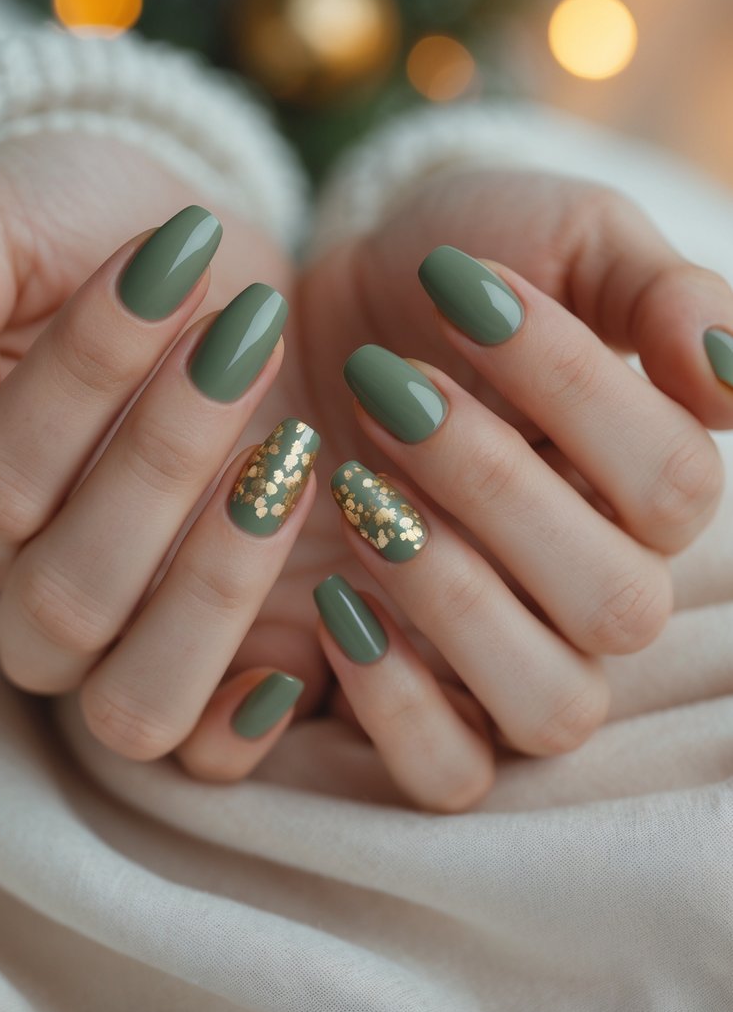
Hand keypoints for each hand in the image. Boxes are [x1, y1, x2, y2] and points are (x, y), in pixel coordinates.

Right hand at [0, 133, 325, 778]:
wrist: (196, 250)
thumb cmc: (82, 225)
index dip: (83, 382)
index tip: (173, 263)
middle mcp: (30, 583)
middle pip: (67, 599)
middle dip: (162, 464)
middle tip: (243, 341)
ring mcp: (130, 629)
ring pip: (135, 697)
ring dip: (216, 586)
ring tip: (294, 456)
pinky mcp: (224, 647)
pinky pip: (209, 746)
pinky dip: (253, 714)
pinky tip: (331, 615)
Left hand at [299, 165, 732, 811]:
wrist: (320, 312)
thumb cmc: (446, 275)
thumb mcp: (561, 238)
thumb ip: (655, 289)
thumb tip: (728, 368)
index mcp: (646, 485)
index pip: (669, 482)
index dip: (566, 382)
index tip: (457, 286)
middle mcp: (596, 588)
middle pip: (615, 604)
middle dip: (494, 484)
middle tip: (389, 386)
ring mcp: (508, 655)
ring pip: (549, 702)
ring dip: (454, 594)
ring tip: (361, 488)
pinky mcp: (411, 699)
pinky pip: (447, 773)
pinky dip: (399, 706)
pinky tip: (337, 598)